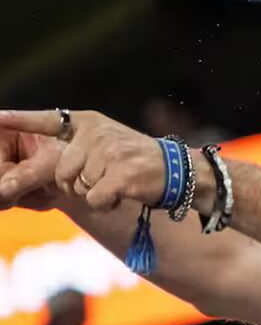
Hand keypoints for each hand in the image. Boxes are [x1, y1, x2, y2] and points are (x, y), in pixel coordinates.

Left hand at [0, 110, 165, 211]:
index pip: (47, 119)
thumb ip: (77, 148)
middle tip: (103, 180)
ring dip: (94, 194)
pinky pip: (94, 200)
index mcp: (89, 122)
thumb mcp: (106, 143)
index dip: (19, 120)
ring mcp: (109, 153)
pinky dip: (106, 205)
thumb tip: (41, 169)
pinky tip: (123, 194)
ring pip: (78, 188)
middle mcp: (96, 133)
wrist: (178, 170)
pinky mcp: (121, 175)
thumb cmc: (137, 161)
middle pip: (61, 171)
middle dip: (76, 185)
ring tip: (117, 184)